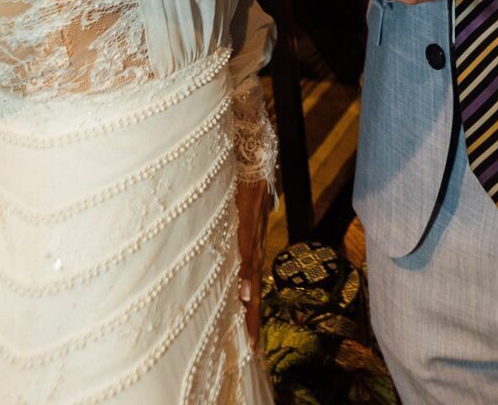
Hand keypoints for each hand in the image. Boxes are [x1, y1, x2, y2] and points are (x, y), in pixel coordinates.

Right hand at [236, 178, 269, 343]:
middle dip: (252, 318)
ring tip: (248, 333)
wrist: (255, 150)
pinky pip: (244, 251)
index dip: (251, 309)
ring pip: (252, 276)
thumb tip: (245, 233)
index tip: (250, 337)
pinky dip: (244, 273)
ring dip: (250, 305)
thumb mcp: (242, 203)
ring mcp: (252, 233)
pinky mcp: (246, 222)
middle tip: (251, 348)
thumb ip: (244, 220)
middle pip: (255, 288)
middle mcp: (255, 242)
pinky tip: (243, 293)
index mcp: (252, 241)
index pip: (252, 282)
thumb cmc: (246, 174)